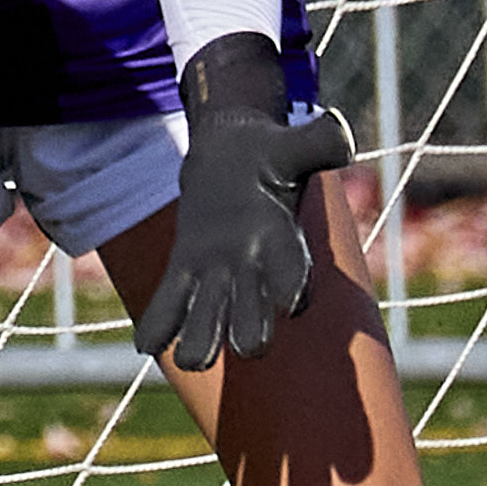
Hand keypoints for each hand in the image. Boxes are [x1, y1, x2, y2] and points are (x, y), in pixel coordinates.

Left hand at [134, 33, 352, 371]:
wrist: (235, 158)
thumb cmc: (272, 154)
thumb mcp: (294, 145)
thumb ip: (321, 141)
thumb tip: (341, 128)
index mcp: (282, 244)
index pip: (294, 277)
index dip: (292, 290)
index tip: (290, 302)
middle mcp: (253, 271)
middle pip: (255, 325)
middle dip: (250, 336)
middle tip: (244, 345)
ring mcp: (217, 277)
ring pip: (209, 329)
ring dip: (200, 345)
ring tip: (190, 358)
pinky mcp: (184, 271)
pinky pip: (170, 308)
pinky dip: (159, 327)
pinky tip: (145, 343)